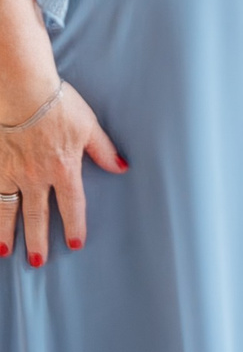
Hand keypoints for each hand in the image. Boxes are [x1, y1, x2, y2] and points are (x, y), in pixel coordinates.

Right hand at [0, 80, 122, 265]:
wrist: (22, 89)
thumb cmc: (58, 103)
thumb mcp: (89, 125)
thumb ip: (103, 150)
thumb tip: (122, 168)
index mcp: (64, 167)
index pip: (72, 204)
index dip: (74, 226)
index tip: (76, 244)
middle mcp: (36, 175)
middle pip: (37, 215)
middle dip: (38, 240)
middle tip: (37, 262)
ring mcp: (10, 172)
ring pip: (7, 209)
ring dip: (6, 233)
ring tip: (6, 252)